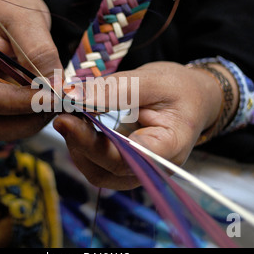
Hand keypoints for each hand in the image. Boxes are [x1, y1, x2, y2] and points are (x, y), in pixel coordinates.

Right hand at [0, 0, 62, 140]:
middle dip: (26, 120)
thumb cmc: (8, 4)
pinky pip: (11, 123)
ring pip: (0, 130)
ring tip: (58, 102)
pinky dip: (33, 119)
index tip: (53, 98)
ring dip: (32, 123)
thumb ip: (38, 50)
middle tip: (58, 103)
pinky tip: (51, 102)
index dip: (18, 104)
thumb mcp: (25, 16)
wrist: (3, 6)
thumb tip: (55, 86)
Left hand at [53, 61, 238, 189]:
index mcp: (171, 147)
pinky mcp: (126, 167)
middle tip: (61, 111)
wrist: (192, 99)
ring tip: (70, 115)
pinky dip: (83, 145)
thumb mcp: (152, 80)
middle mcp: (154, 168)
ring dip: (77, 145)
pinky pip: (98, 165)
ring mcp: (139, 172)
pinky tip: (78, 124)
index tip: (67, 119)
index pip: (127, 157)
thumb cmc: (179, 88)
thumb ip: (115, 89)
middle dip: (79, 141)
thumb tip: (74, 96)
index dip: (93, 143)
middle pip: (107, 170)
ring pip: (97, 172)